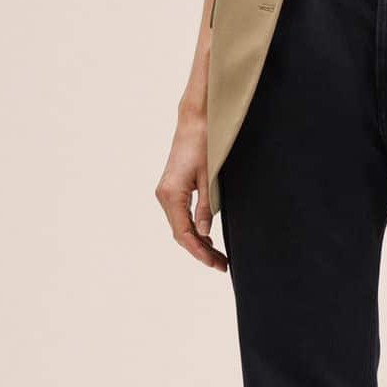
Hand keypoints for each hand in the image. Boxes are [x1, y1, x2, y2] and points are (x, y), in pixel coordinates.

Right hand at [155, 105, 227, 270]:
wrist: (195, 120)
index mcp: (171, 194)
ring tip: (217, 257)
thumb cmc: (205, 144)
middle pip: (181, 233)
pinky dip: (193, 230)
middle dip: (201, 251)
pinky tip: (207, 239)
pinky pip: (181, 217)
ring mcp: (166, 192)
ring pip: (180, 227)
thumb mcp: (210, 178)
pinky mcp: (172, 189)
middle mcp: (164, 195)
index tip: (215, 264)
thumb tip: (204, 234)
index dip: (199, 252)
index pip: (184, 233)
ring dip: (198, 243)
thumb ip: (206, 208)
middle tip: (222, 265)